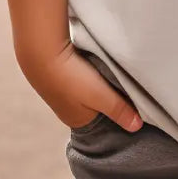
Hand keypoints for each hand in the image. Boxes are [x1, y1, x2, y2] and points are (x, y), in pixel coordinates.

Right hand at [23, 42, 142, 131]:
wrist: (41, 51)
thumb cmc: (72, 78)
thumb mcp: (101, 97)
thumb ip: (120, 111)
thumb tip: (137, 127)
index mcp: (78, 121)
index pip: (105, 124)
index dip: (119, 115)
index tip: (134, 105)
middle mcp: (69, 110)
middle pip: (98, 107)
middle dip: (111, 99)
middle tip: (127, 87)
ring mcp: (64, 93)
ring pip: (91, 91)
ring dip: (101, 84)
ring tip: (113, 75)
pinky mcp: (61, 75)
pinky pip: (83, 78)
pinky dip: (92, 73)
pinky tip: (97, 65)